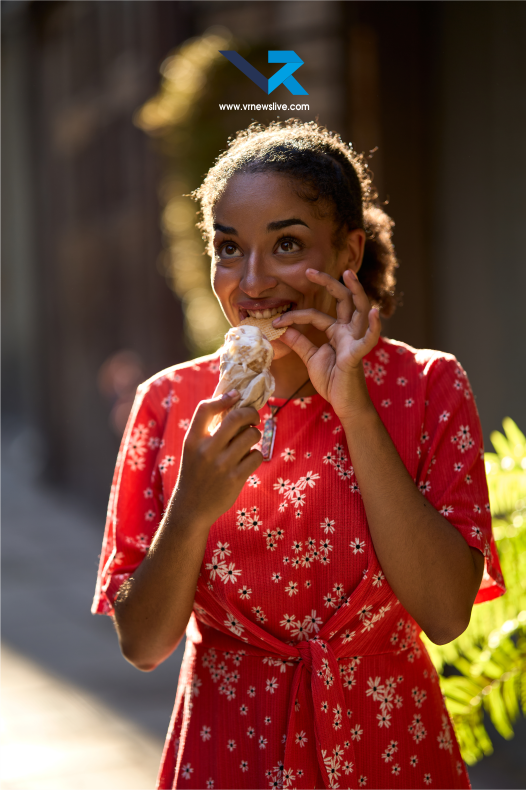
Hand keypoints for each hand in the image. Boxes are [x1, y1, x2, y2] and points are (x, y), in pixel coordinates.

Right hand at [173, 391, 262, 526]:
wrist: (191, 508)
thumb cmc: (196, 473)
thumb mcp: (193, 449)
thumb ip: (207, 430)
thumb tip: (233, 403)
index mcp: (193, 440)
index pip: (205, 408)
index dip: (224, 397)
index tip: (236, 395)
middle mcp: (206, 450)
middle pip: (236, 417)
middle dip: (251, 413)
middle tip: (253, 417)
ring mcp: (222, 464)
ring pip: (251, 435)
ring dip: (255, 435)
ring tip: (250, 441)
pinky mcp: (235, 478)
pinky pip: (257, 456)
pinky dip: (256, 455)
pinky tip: (249, 459)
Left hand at [272, 269, 380, 419]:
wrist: (344, 403)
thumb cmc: (333, 380)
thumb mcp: (311, 358)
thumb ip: (299, 342)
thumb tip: (282, 330)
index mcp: (336, 332)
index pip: (315, 315)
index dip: (294, 316)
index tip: (275, 321)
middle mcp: (348, 331)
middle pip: (342, 300)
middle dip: (328, 283)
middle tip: (309, 271)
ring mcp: (355, 340)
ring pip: (360, 309)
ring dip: (355, 291)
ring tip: (349, 275)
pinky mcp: (357, 354)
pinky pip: (369, 338)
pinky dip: (373, 326)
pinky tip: (374, 313)